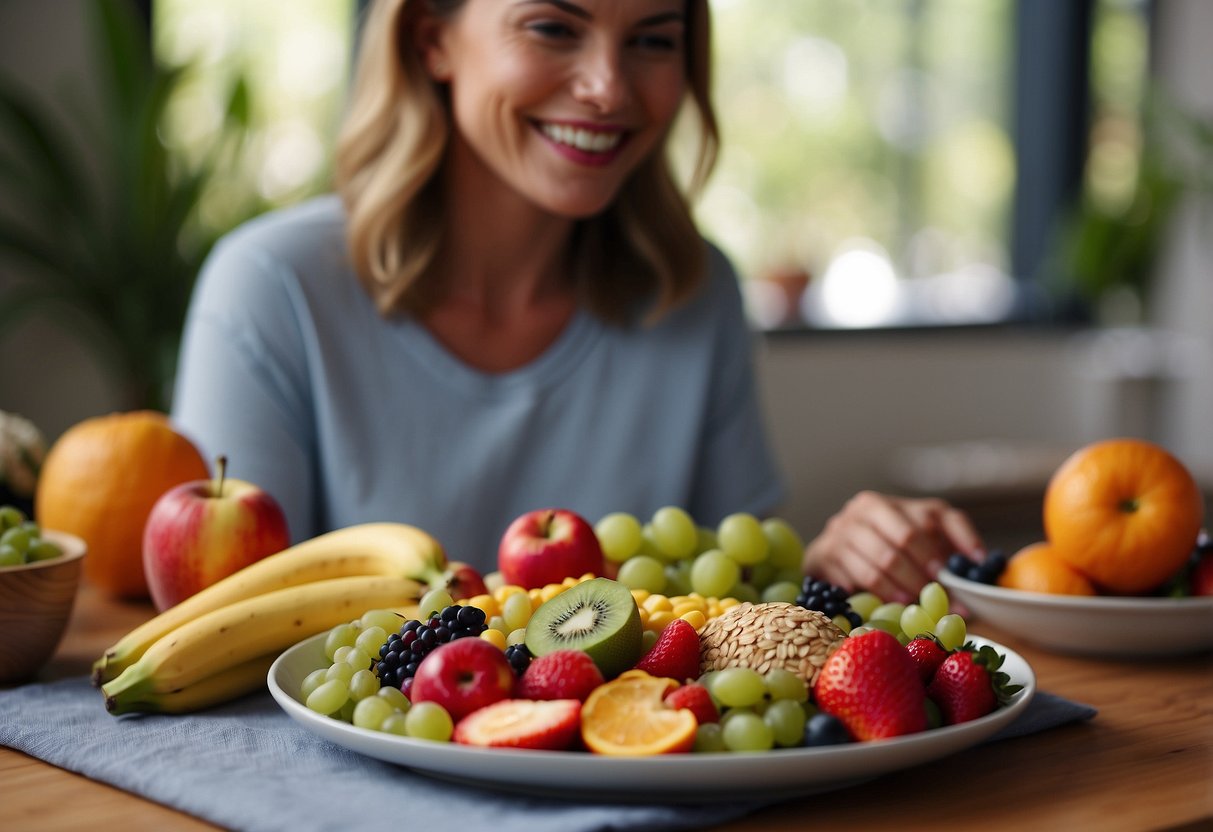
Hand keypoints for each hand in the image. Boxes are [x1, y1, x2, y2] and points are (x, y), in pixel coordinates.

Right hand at [802, 491, 983, 603]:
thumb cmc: (888, 547)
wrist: (836, 552)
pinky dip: (874, 596)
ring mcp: (839, 531)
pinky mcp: (821, 557)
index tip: (949, 575)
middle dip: (924, 574)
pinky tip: (887, 607)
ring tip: (915, 606)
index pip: (923, 521)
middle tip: (938, 599)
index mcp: (891, 502)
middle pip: (902, 541)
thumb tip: (981, 560)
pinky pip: (853, 581)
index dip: (939, 549)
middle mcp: (862, 510)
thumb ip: (952, 540)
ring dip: (902, 590)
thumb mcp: (921, 535)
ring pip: (878, 564)